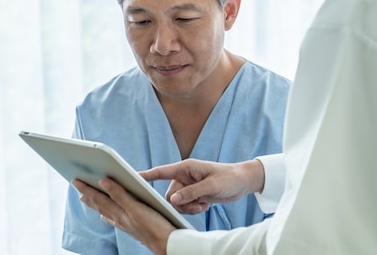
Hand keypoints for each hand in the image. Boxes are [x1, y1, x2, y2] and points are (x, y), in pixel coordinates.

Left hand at [72, 178, 175, 254]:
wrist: (167, 245)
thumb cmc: (154, 227)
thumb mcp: (136, 208)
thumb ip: (119, 195)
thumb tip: (103, 182)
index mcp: (119, 212)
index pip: (98, 198)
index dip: (86, 188)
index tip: (75, 180)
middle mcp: (119, 218)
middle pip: (99, 204)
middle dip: (88, 194)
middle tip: (77, 186)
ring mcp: (125, 224)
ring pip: (105, 211)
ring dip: (96, 203)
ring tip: (87, 198)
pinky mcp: (132, 227)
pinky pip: (114, 219)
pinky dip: (108, 215)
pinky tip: (107, 217)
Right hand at [139, 158, 264, 214]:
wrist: (243, 181)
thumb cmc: (229, 177)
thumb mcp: (211, 186)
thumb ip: (191, 192)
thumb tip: (173, 201)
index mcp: (185, 168)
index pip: (161, 171)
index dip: (146, 175)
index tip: (133, 178)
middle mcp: (184, 176)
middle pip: (169, 194)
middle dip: (180, 203)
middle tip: (197, 205)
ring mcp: (188, 186)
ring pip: (177, 203)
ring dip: (188, 208)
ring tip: (203, 205)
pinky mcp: (194, 194)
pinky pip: (185, 206)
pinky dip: (193, 209)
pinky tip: (205, 205)